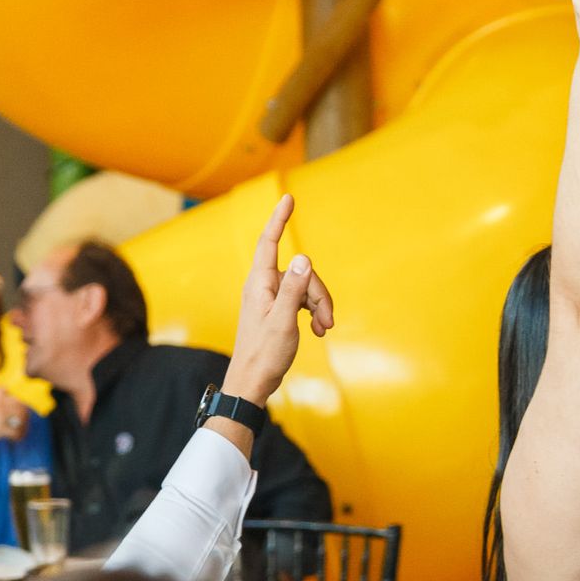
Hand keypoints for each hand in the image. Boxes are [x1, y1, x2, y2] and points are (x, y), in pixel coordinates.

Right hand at [0, 389, 32, 446]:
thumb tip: (6, 388)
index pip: (17, 395)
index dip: (21, 401)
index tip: (22, 408)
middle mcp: (0, 405)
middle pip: (22, 405)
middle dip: (25, 413)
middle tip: (25, 420)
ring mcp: (0, 417)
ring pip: (22, 417)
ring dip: (25, 424)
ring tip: (23, 430)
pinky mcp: (0, 429)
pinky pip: (16, 432)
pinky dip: (19, 435)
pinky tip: (17, 438)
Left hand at [222, 194, 333, 405]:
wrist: (252, 382)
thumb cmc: (264, 354)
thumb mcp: (283, 321)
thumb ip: (293, 288)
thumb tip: (302, 257)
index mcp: (260, 284)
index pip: (268, 242)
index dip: (278, 220)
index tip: (287, 198)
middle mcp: (263, 286)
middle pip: (300, 273)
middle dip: (319, 293)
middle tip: (327, 321)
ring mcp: (270, 298)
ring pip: (305, 287)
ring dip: (319, 306)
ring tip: (324, 330)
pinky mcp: (277, 310)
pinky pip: (302, 300)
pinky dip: (313, 313)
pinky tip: (317, 331)